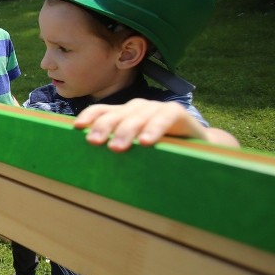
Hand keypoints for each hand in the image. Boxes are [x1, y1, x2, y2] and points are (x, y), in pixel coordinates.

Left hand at [74, 99, 207, 151]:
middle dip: (103, 127)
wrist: (197, 145)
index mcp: (122, 114)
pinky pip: (163, 118)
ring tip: (117, 147)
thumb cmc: (158, 149)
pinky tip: (146, 142)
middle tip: (94, 142)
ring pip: (136, 117)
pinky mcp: (175, 112)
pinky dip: (154, 129)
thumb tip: (88, 166)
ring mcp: (155, 108)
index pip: (101, 111)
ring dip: (126, 131)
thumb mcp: (134, 148)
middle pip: (116, 115)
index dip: (89, 116)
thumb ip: (117, 148)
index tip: (77, 127)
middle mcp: (136, 108)